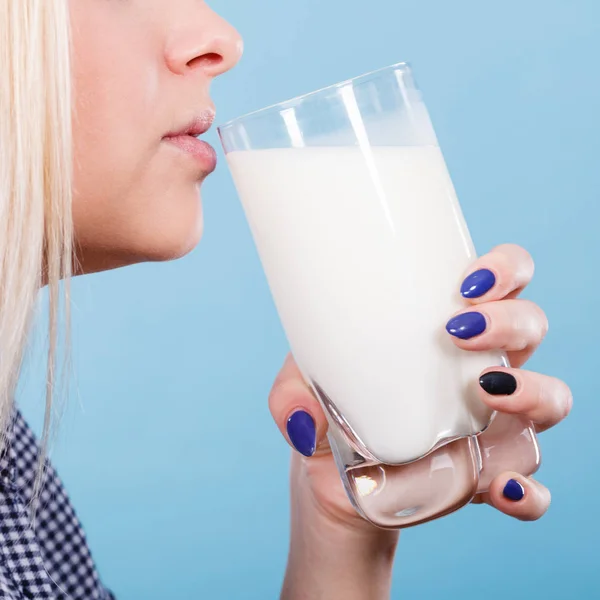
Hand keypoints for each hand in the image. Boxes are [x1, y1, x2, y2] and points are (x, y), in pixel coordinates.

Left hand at [270, 244, 571, 528]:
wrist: (334, 480)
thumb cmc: (332, 412)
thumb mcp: (301, 390)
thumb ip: (291, 397)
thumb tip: (303, 420)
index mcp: (447, 332)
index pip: (499, 283)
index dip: (504, 269)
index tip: (466, 280)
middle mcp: (482, 368)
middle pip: (530, 326)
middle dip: (511, 320)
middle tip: (457, 329)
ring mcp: (493, 425)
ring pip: (550, 398)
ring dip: (533, 391)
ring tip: (487, 393)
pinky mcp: (488, 477)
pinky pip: (529, 484)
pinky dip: (526, 490)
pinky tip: (498, 488)